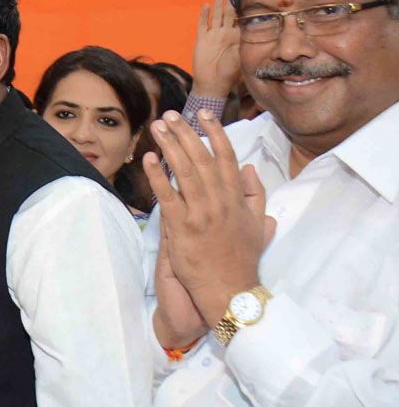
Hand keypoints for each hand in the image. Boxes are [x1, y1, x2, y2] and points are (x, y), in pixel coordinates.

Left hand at [145, 110, 276, 326]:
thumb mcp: (258, 225)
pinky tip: (148, 158)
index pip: (227, 157)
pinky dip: (157, 175)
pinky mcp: (182, 228)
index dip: (215, 133)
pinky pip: (167, 196)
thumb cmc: (241, 259)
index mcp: (237, 199)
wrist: (230, 291)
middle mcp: (220, 202)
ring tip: (157, 128)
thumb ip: (255, 195)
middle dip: (186, 133)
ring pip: (184, 171)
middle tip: (170, 115)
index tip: (204, 114)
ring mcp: (201, 214)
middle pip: (202, 158)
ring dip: (170, 146)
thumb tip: (248, 168)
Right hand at [192, 0, 240, 98]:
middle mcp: (225, 35)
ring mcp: (213, 36)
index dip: (244, 11)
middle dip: (231, 5)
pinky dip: (204, 15)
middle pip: (228, 16)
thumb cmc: (230, 73)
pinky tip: (206, 6)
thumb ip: (246, 42)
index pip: (240, 21)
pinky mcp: (202, 39)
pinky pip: (203, 24)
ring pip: (215, 17)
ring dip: (218, 6)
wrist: (213, 83)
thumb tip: (256, 29)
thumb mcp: (242, 56)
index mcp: (236, 38)